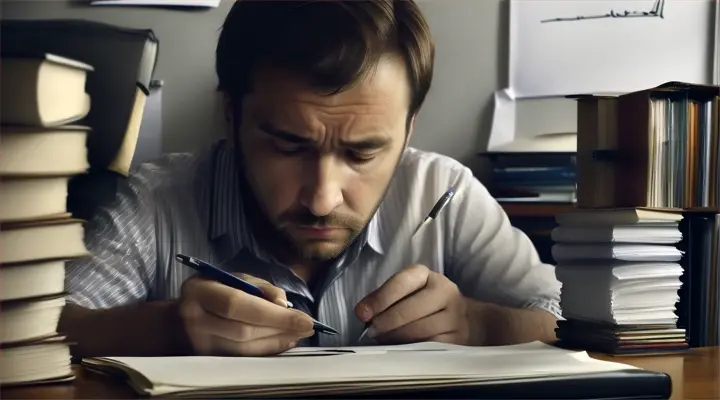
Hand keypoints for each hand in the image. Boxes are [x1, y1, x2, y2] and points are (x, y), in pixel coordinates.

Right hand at [179, 273, 314, 355]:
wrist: (178, 320)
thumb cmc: (214, 292)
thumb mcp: (235, 278)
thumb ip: (262, 288)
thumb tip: (283, 305)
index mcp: (200, 292)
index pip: (238, 305)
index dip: (273, 314)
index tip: (304, 318)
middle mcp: (195, 320)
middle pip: (243, 330)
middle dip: (280, 329)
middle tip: (307, 327)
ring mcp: (199, 344)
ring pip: (244, 349)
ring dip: (276, 342)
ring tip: (298, 334)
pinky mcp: (207, 360)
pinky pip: (243, 358)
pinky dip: (266, 351)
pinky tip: (283, 342)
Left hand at [355, 264, 469, 344]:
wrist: (459, 317)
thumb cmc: (421, 304)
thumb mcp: (404, 293)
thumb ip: (382, 299)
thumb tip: (362, 313)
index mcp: (426, 275)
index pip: (401, 283)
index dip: (380, 299)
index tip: (362, 314)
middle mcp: (445, 291)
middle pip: (410, 309)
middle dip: (386, 322)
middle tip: (372, 332)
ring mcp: (455, 316)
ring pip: (420, 330)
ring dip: (397, 338)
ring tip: (383, 341)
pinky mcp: (459, 338)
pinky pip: (431, 346)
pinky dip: (412, 350)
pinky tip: (401, 350)